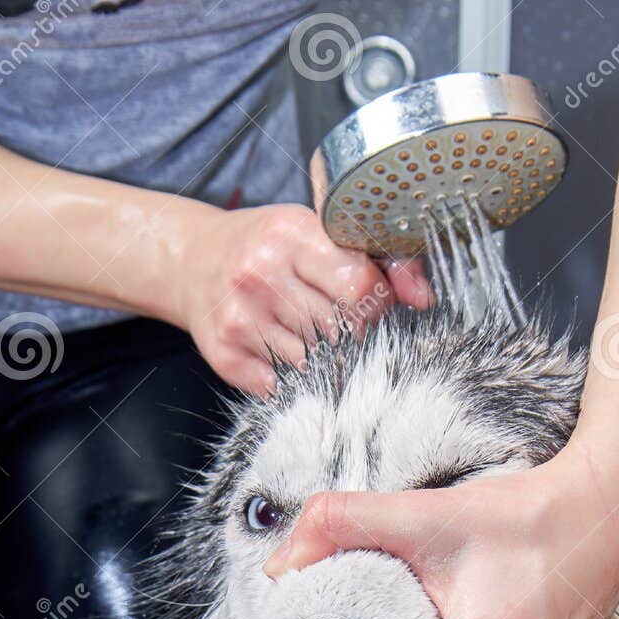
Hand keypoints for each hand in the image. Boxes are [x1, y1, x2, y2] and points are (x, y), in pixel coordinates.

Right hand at [174, 203, 430, 395]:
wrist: (193, 261)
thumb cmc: (266, 247)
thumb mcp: (317, 234)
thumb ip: (379, 260)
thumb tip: (425, 297)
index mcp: (292, 233)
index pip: (358, 284)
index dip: (375, 303)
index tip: (369, 304)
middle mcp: (260, 271)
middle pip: (337, 328)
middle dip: (347, 332)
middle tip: (333, 321)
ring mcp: (239, 314)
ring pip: (310, 361)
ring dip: (317, 358)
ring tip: (302, 334)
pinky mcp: (222, 351)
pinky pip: (276, 384)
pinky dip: (283, 377)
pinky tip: (274, 351)